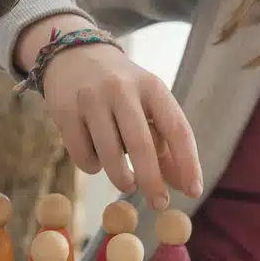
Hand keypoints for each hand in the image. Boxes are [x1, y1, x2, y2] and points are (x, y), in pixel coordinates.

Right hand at [41, 41, 201, 210]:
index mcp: (152, 87)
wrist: (74, 56)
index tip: (194, 191)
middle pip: (141, 145)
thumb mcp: (148, 105)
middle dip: (153, 181)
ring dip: (122, 178)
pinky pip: (83, 156)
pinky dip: (93, 166)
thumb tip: (183, 186)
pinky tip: (97, 157)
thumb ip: (165, 144)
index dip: (188, 162)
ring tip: (127, 183)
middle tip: (159, 204)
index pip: (176, 128)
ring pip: (110, 154)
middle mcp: (122, 90)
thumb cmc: (121, 91)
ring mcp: (91, 99)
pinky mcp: (65, 111)